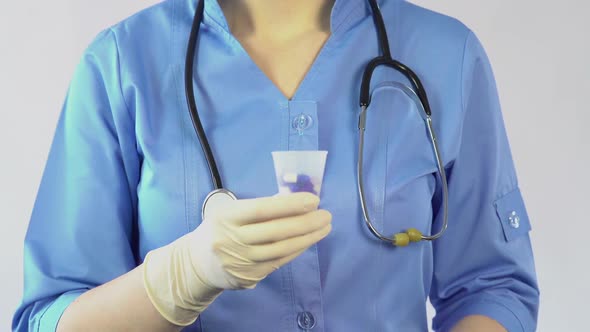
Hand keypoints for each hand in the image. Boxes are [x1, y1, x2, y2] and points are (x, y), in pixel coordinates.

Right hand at [189, 192, 331, 289]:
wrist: (195, 264)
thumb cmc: (219, 230)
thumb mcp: (230, 212)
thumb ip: (259, 207)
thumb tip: (294, 199)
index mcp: (226, 217)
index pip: (262, 210)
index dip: (289, 205)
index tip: (312, 200)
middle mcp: (231, 240)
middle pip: (275, 231)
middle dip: (305, 222)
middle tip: (326, 214)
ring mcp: (240, 261)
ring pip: (280, 249)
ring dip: (307, 238)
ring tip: (324, 227)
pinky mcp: (248, 276)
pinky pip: (278, 261)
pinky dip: (297, 250)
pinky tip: (309, 241)